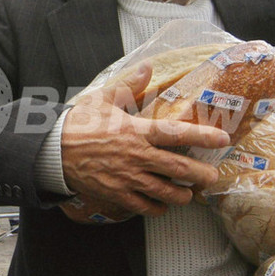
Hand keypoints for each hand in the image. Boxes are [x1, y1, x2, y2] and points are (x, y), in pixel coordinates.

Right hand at [61, 65, 229, 217]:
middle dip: (200, 175)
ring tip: (190, 195)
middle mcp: (137, 156)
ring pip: (164, 192)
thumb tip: (147, 67)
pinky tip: (162, 206)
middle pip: (178, 169)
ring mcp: (127, 178)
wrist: (52, 150)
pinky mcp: (116, 194)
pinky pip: (143, 206)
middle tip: (212, 177)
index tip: (222, 139)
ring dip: (181, 196)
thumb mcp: (104, 99)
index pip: (177, 134)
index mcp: (137, 131)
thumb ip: (130, 86)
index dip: (202, 136)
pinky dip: (156, 208)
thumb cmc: (78, 123)